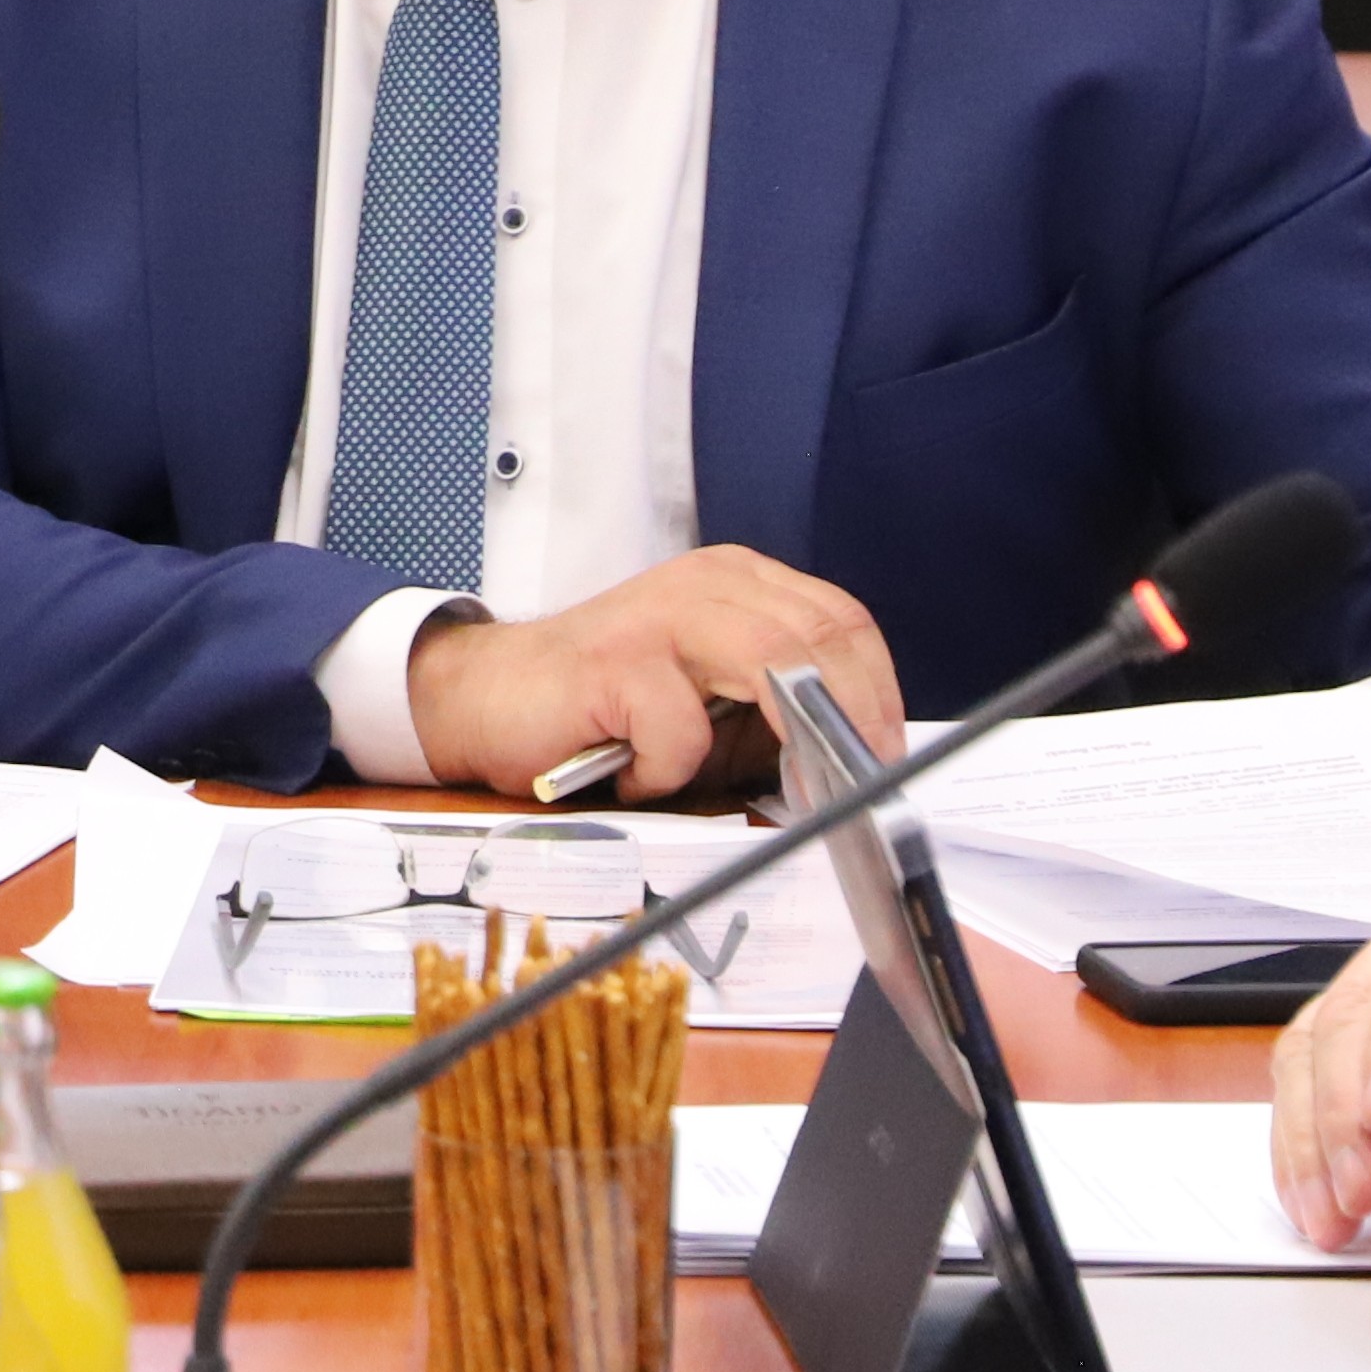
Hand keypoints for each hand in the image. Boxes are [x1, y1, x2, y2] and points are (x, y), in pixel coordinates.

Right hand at [400, 547, 898, 803]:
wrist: (486, 698)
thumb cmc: (605, 712)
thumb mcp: (712, 708)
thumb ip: (778, 715)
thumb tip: (856, 759)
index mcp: (739, 585)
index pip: (841, 621)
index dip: (878, 692)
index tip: (885, 758)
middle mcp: (707, 583)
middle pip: (821, 635)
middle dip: (853, 717)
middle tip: (851, 786)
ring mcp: (660, 616)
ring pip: (773, 660)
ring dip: (789, 739)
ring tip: (775, 788)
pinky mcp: (615, 662)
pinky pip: (682, 728)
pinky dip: (672, 771)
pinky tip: (637, 775)